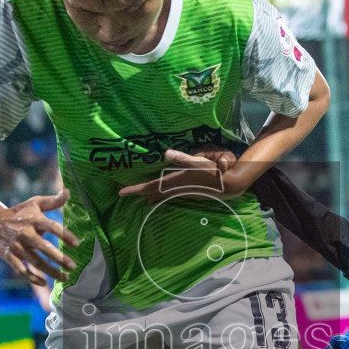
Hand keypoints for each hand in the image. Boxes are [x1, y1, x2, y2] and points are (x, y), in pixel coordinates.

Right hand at [0, 191, 80, 286]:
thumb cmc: (20, 212)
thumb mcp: (35, 203)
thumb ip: (53, 201)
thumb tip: (68, 192)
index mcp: (33, 219)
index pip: (52, 227)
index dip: (65, 235)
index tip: (77, 244)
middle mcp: (25, 233)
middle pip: (44, 247)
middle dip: (59, 258)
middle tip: (73, 266)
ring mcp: (16, 246)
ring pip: (35, 262)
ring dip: (50, 271)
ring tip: (65, 277)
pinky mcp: (9, 256)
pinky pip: (21, 270)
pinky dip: (32, 278)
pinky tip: (44, 283)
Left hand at [117, 147, 238, 201]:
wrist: (227, 185)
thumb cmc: (213, 172)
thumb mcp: (199, 161)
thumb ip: (183, 158)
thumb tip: (166, 153)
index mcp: (175, 181)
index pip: (151, 186)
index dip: (136, 189)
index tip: (122, 192)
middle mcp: (175, 189)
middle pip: (152, 192)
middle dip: (137, 193)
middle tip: (123, 193)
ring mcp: (180, 192)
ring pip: (159, 195)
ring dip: (147, 194)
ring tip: (136, 194)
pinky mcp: (185, 192)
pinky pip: (166, 195)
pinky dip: (157, 194)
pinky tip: (155, 195)